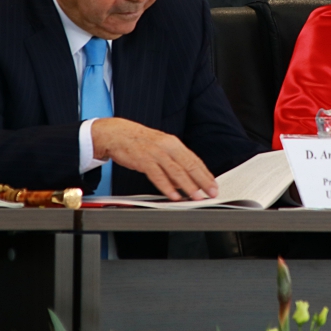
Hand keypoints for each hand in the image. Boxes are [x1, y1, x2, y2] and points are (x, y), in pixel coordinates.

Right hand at [90, 118, 217, 200]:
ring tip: (196, 196)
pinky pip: (158, 175)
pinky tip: (174, 195)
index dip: (206, 174)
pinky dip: (167, 186)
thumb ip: (173, 162)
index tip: (214, 185)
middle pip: (189, 165)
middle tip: (211, 192)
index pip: (194, 160)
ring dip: (188, 185)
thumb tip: (186, 180)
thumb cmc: (139, 142)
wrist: (116, 133)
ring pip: (176, 171)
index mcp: (174, 143)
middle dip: (202, 181)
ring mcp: (156, 153)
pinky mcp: (143, 160)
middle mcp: (167, 146)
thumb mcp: (160, 148)